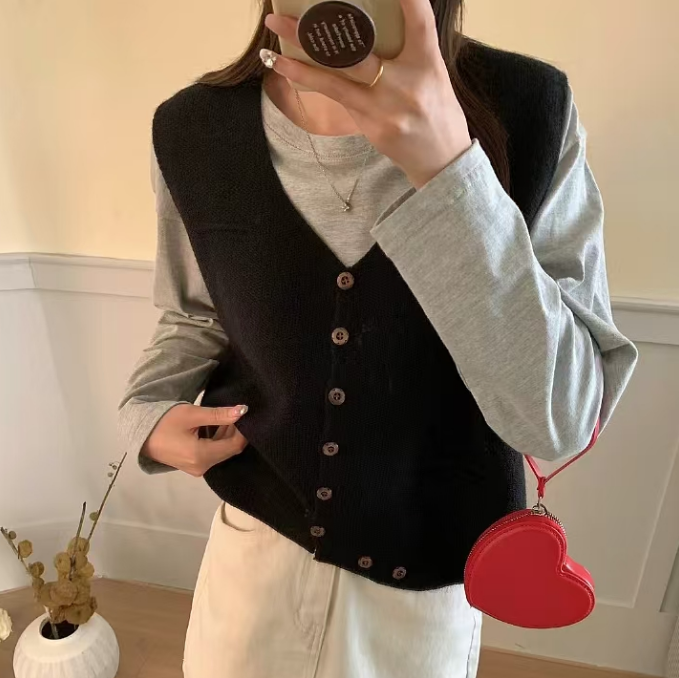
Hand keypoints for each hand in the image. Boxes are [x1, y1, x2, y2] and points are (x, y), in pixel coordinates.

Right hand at [142, 404, 248, 476]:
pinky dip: (218, 441)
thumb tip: (243, 411)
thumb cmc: (164, 421)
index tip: (245, 414)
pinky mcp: (193, 465)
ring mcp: (197, 468)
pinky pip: (213, 454)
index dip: (243, 431)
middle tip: (238, 413)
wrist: (140, 432)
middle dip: (236, 432)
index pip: (234, 446)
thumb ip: (219, 414)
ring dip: (227, 435)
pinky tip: (217, 426)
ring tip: (228, 416)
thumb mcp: (192, 414)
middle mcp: (202, 467)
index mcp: (201, 456)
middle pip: (229, 450)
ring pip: (222, 452)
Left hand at [262, 0, 471, 188]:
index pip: (418, 21)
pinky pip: (339, 100)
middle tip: (281, 17)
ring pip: (336, 82)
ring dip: (300, 67)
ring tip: (272, 55)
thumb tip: (365, 28)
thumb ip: (406, 48)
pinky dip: (315, 85)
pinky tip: (292, 73)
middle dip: (317, 32)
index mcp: (427, 62)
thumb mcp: (431, 72)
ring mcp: (385, 107)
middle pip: (356, 50)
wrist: (441, 159)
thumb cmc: (436, 110)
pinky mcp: (371, 126)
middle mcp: (405, 82)